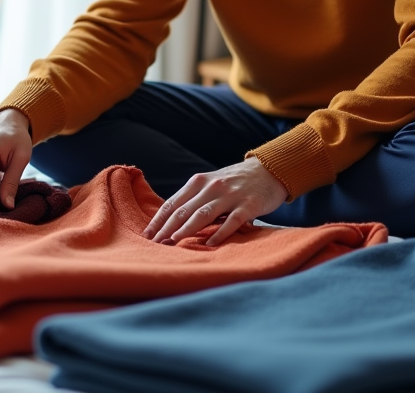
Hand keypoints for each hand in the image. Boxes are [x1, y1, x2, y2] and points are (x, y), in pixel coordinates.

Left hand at [143, 157, 288, 246]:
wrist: (268, 171)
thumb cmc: (235, 182)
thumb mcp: (211, 184)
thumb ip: (194, 199)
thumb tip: (170, 221)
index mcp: (198, 182)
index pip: (173, 203)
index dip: (158, 220)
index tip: (146, 235)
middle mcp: (212, 187)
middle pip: (184, 210)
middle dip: (166, 228)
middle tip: (154, 243)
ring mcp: (230, 196)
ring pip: (203, 214)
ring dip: (186, 229)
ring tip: (173, 242)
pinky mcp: (248, 206)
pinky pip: (231, 221)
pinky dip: (219, 233)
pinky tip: (209, 243)